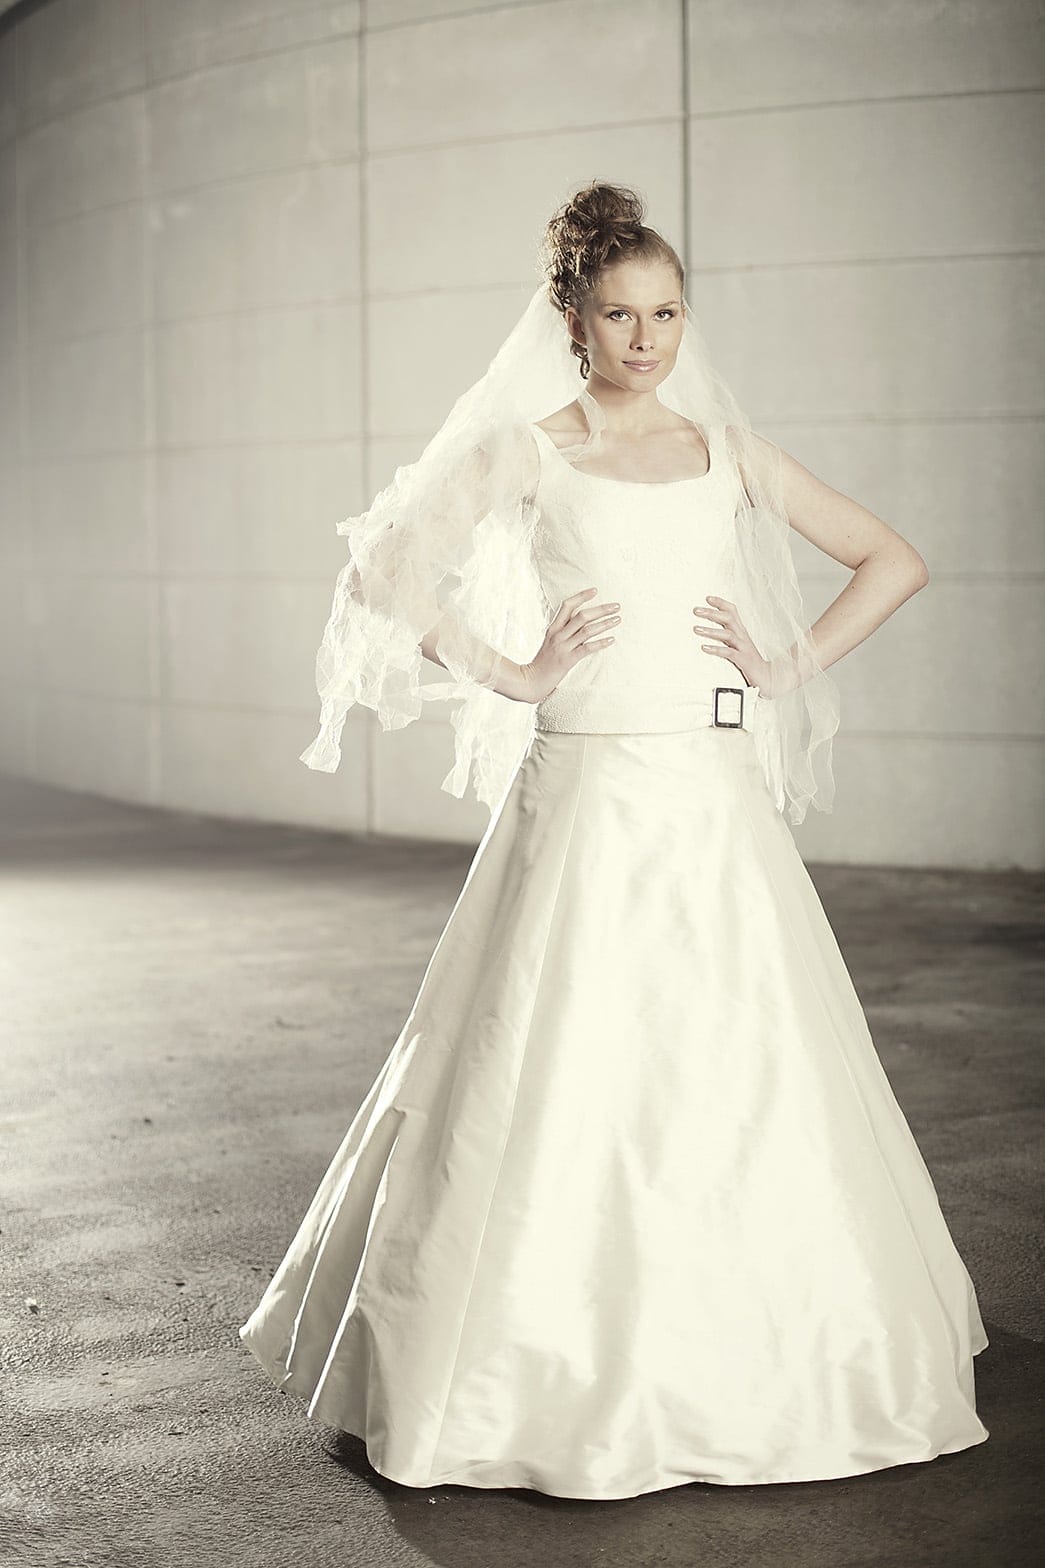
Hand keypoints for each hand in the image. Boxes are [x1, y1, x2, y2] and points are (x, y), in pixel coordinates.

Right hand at [519, 587, 621, 703]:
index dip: (581, 596)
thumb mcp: (550, 642)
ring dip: (604, 624)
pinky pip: (587, 648)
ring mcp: (563, 647)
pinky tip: (612, 640)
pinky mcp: (568, 660)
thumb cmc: (543, 662)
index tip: (595, 590)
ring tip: (618, 619)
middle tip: (616, 606)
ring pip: (586, 631)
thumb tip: (579, 622)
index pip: (567, 606)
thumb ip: (562, 631)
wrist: (531, 680)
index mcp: (553, 628)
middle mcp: (558, 635)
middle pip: (582, 616)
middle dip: (601, 609)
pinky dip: (601, 643)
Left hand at [693, 595, 772, 691]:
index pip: (732, 612)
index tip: (708, 598)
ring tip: (696, 629)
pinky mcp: (743, 660)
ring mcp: (743, 648)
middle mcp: (742, 637)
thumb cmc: (750, 661)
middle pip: (728, 619)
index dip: (721, 603)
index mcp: (741, 631)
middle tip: (696, 610)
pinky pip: (729, 653)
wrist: (767, 677)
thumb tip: (710, 629)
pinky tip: (704, 648)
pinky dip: (716, 649)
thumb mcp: (739, 645)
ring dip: (711, 631)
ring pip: (727, 635)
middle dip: (712, 613)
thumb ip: (727, 636)